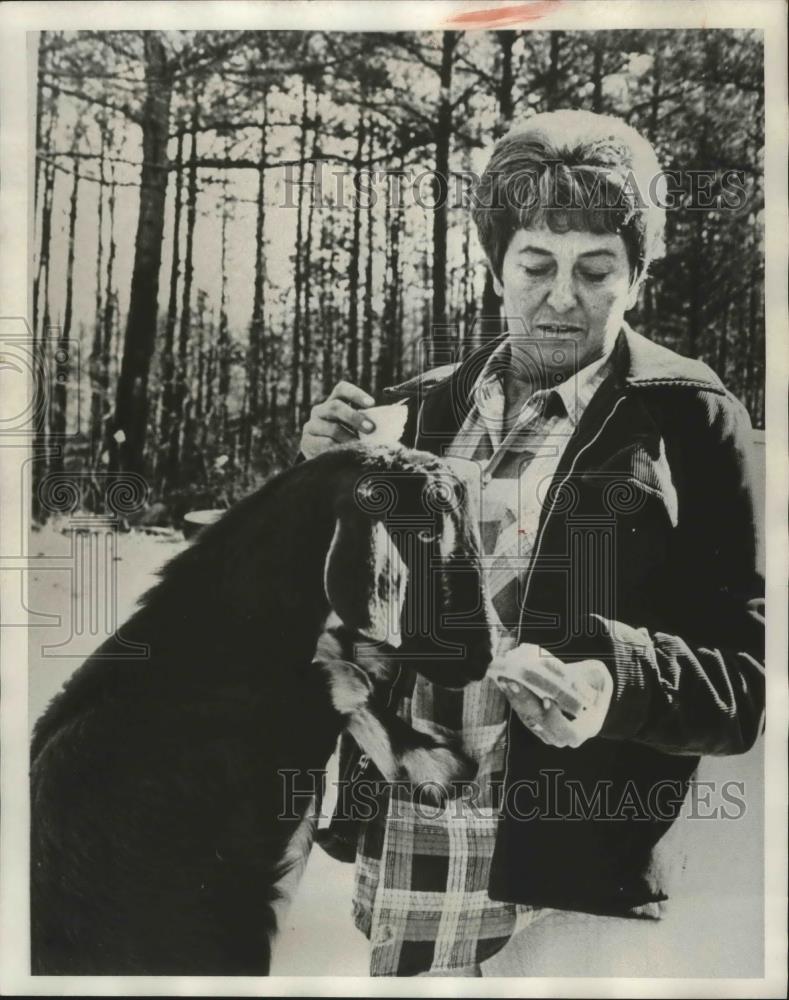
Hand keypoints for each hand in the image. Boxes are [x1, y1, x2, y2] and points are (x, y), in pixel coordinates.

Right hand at [299, 381, 376, 458]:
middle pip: (335, 407)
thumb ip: (365, 422)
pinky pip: (326, 445)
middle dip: (355, 417)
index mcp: (333, 402)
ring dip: (350, 438)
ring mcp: (311, 425)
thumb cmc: (345, 439)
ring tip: (361, 447)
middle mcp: (320, 411)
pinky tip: (347, 455)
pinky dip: (340, 450)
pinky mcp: (307, 442)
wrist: (322, 460)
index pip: (342, 389)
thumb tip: (383, 423)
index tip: (371, 403)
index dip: (356, 394)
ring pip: (332, 428)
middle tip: (370, 429)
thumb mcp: (353, 428)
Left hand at [490, 643, 612, 747]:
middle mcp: (565, 736)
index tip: (546, 699)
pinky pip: (522, 712)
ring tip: (505, 679)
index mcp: (586, 728)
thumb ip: (582, 679)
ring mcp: (548, 732)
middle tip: (513, 682)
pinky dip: (514, 697)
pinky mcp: (536, 723)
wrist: (590, 690)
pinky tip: (505, 682)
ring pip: (528, 719)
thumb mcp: (596, 676)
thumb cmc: (595, 682)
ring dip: (514, 698)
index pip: (568, 732)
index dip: (556, 719)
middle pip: (541, 725)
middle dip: (525, 702)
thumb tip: (560, 675)